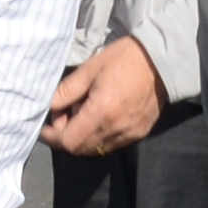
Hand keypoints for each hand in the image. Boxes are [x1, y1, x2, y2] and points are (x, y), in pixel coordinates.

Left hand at [37, 38, 164, 155]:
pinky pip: (112, 143)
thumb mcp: (88, 70)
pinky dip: (100, 135)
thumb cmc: (123, 59)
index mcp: (101, 112)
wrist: (160, 60)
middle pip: (80, 149)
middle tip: (66, 113)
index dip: (53, 136)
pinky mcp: (140, 133)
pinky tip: (102, 115)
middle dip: (66, 136)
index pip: (68, 141)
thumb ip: (66, 92)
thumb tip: (49, 107)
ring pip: (96, 148)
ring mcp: (130, 134)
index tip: (46, 127)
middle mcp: (115, 129)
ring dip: (83, 137)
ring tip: (85, 112)